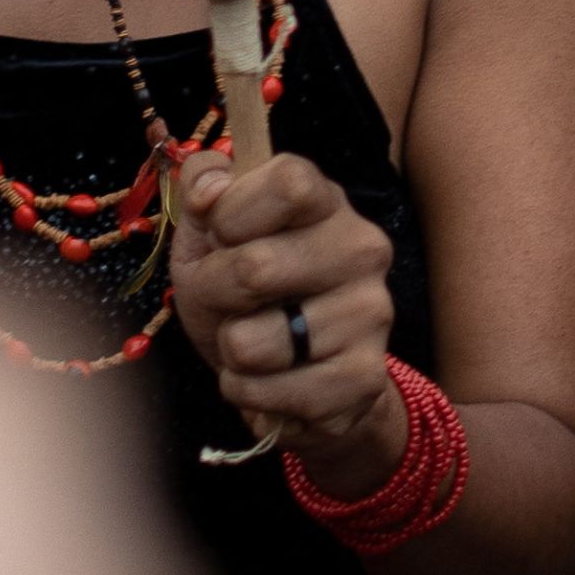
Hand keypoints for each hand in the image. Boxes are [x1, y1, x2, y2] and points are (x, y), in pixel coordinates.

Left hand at [171, 149, 400, 482]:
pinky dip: (248, 392)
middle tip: (231, 302)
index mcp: (328, 203)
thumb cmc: (244, 291)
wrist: (291, 370)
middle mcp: (363, 249)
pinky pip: (266, 392)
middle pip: (254, 269)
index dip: (234, 211)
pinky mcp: (363, 376)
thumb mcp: (210, 231)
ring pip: (251, 342)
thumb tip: (208, 189)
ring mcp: (370, 314)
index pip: (290, 182)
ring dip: (231, 352)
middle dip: (213, 295)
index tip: (222, 233)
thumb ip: (204, 186)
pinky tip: (271, 378)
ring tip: (255, 342)